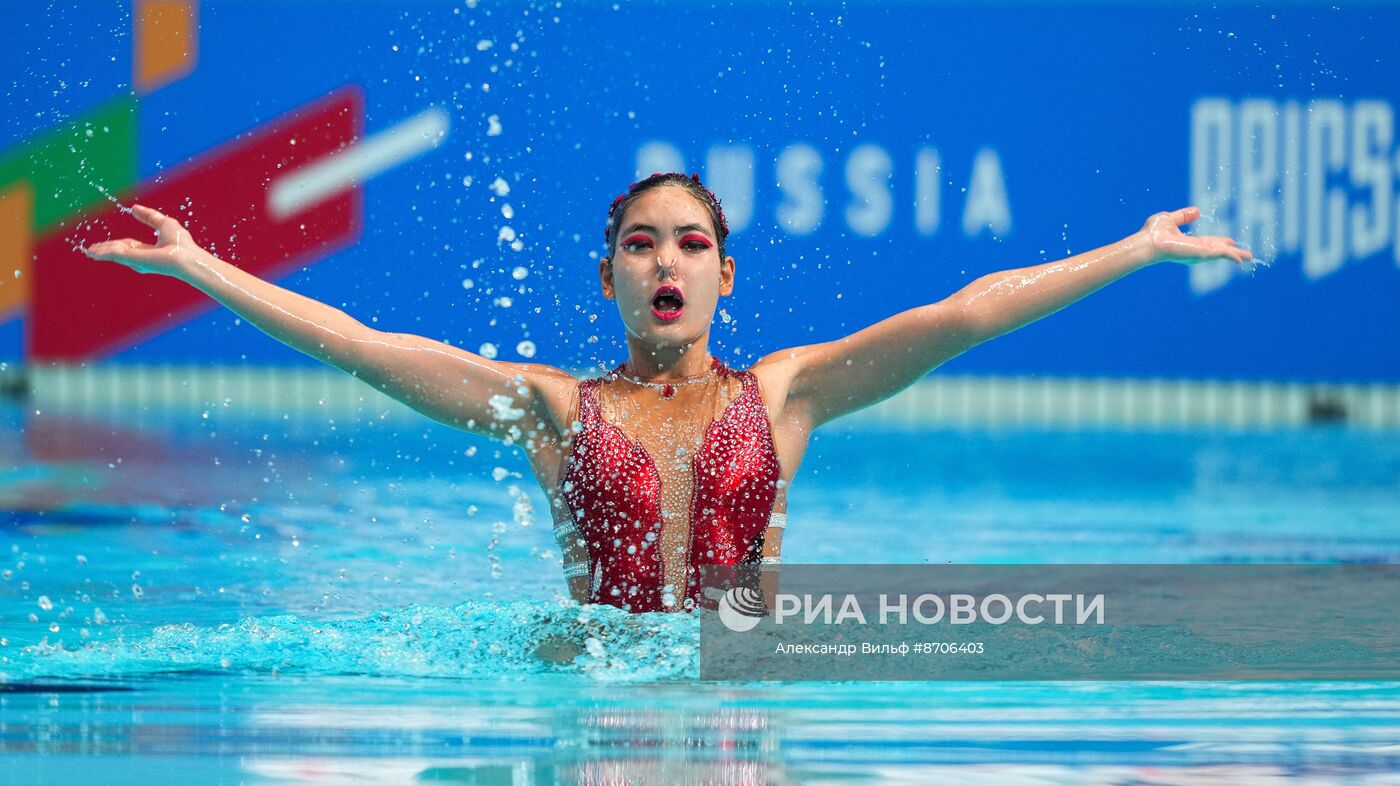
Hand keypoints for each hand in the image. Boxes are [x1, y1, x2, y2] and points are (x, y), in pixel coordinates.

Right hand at [83, 204, 200, 276]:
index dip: (115, 244)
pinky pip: (114, 253)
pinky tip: (93, 252)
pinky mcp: (133, 258)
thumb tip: (134, 208)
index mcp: (147, 250)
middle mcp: (140, 257)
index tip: (104, 244)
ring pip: (113, 253)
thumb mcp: (163, 223)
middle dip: (103, 250)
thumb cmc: (181, 243)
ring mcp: (135, 259)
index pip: (128, 246)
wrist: (186, 256)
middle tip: (90, 251)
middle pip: (117, 251)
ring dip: (100, 252)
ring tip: (88, 252)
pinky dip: (102, 252)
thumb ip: (148, 216)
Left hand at [1138, 206, 1255, 267]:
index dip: (1220, 242)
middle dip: (1232, 252)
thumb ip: (1183, 216)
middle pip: (1219, 251)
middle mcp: (1196, 250)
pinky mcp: (1202, 253)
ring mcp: (1200, 253)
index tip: (1231, 242)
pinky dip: (1233, 256)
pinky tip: (1242, 259)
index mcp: (1189, 242)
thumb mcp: (1170, 219)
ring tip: (1250, 257)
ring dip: (1237, 255)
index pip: (1208, 242)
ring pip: (1223, 253)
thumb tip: (1197, 211)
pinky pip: (1222, 254)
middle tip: (1246, 255)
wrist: (1149, 242)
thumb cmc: (1153, 233)